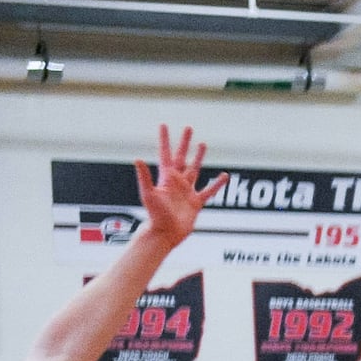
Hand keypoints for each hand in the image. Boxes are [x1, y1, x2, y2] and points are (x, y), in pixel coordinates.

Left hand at [135, 125, 227, 247]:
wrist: (165, 234)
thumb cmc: (155, 215)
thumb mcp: (149, 194)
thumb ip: (144, 176)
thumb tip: (136, 159)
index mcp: (165, 178)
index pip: (165, 154)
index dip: (164, 140)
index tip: (164, 125)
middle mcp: (176, 182)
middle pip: (182, 157)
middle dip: (184, 143)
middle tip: (188, 128)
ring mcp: (186, 191)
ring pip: (195, 170)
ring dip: (198, 157)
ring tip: (203, 144)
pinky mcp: (196, 202)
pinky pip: (209, 191)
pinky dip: (217, 184)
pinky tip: (224, 176)